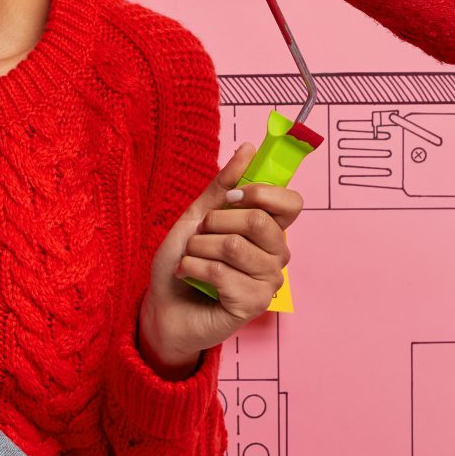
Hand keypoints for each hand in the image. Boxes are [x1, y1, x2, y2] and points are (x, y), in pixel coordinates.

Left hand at [135, 144, 302, 374]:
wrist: (162, 307)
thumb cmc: (183, 261)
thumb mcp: (198, 215)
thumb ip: (224, 185)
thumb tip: (249, 148)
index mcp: (270, 231)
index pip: (292, 203)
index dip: (261, 193)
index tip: (231, 199)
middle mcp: (277, 256)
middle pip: (258, 221)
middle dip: (214, 223)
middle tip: (199, 237)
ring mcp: (269, 282)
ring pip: (234, 246)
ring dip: (197, 249)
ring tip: (190, 259)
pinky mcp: (254, 305)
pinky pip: (221, 273)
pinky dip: (192, 269)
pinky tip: (189, 276)